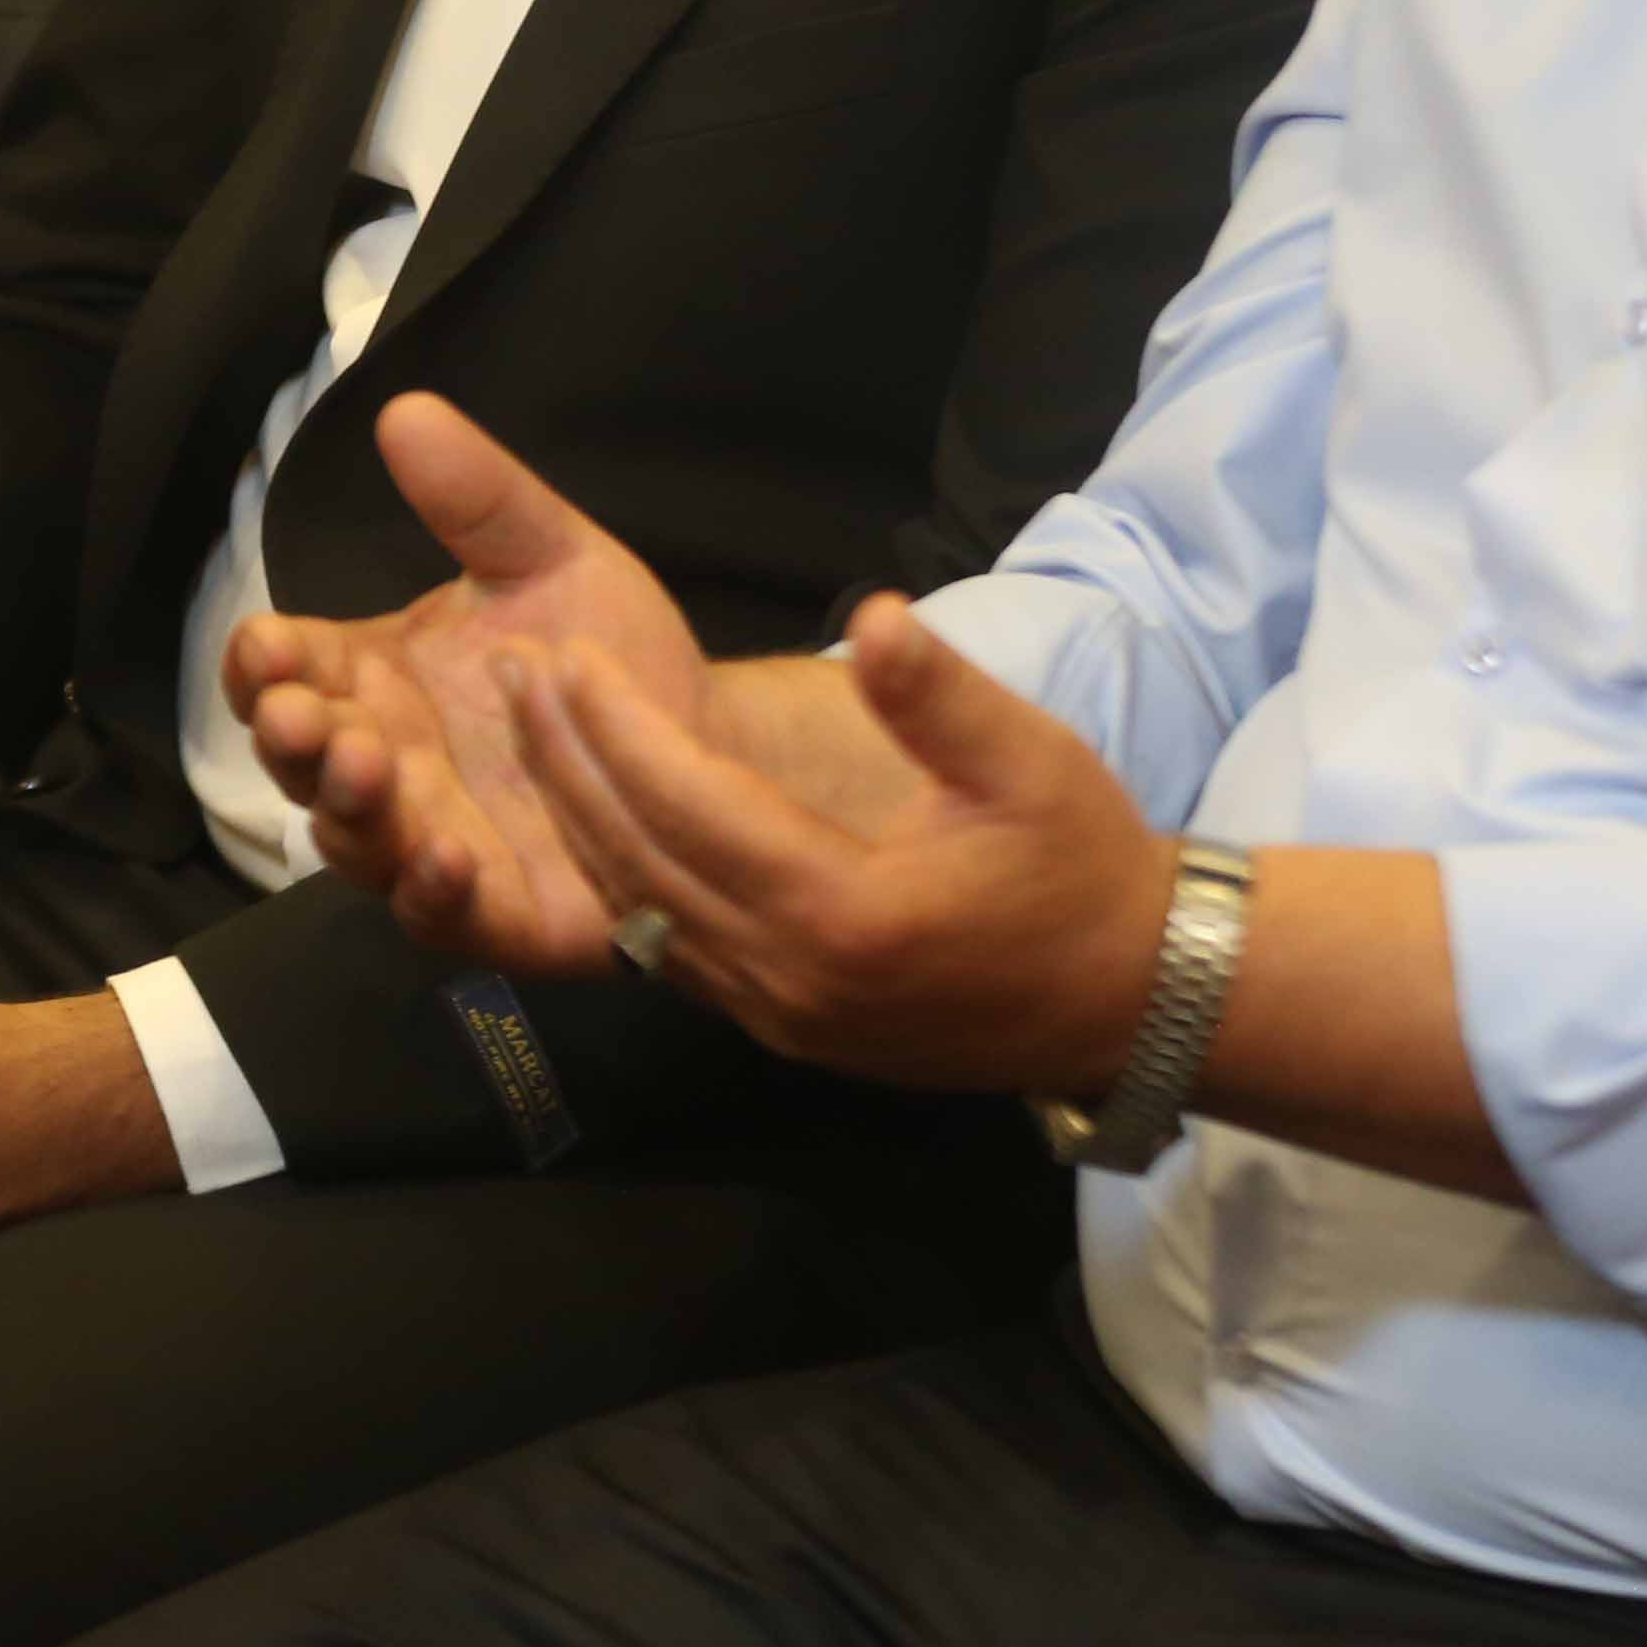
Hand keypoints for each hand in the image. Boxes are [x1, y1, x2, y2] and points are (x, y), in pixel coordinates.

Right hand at [226, 393, 719, 976]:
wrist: (706, 742)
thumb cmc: (606, 653)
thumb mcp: (549, 555)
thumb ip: (479, 497)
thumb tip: (406, 409)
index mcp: (381, 678)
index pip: (291, 670)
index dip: (263, 667)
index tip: (266, 651)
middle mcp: (390, 765)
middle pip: (303, 763)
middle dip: (292, 741)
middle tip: (305, 719)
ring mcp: (434, 842)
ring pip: (355, 843)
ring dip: (350, 813)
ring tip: (368, 772)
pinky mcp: (497, 912)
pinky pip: (440, 917)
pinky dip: (432, 892)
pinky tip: (449, 857)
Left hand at [502, 591, 1169, 1101]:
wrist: (1129, 999)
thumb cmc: (1083, 869)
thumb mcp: (1033, 764)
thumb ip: (940, 696)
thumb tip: (873, 616)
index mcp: (846, 915)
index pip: (693, 810)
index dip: (621, 730)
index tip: (569, 657)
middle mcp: (791, 981)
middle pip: (641, 865)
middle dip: (570, 767)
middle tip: (517, 679)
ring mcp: (780, 1018)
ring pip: (640, 917)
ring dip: (580, 823)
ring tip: (535, 733)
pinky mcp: (782, 1030)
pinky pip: (670, 952)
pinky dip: (622, 879)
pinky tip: (593, 814)